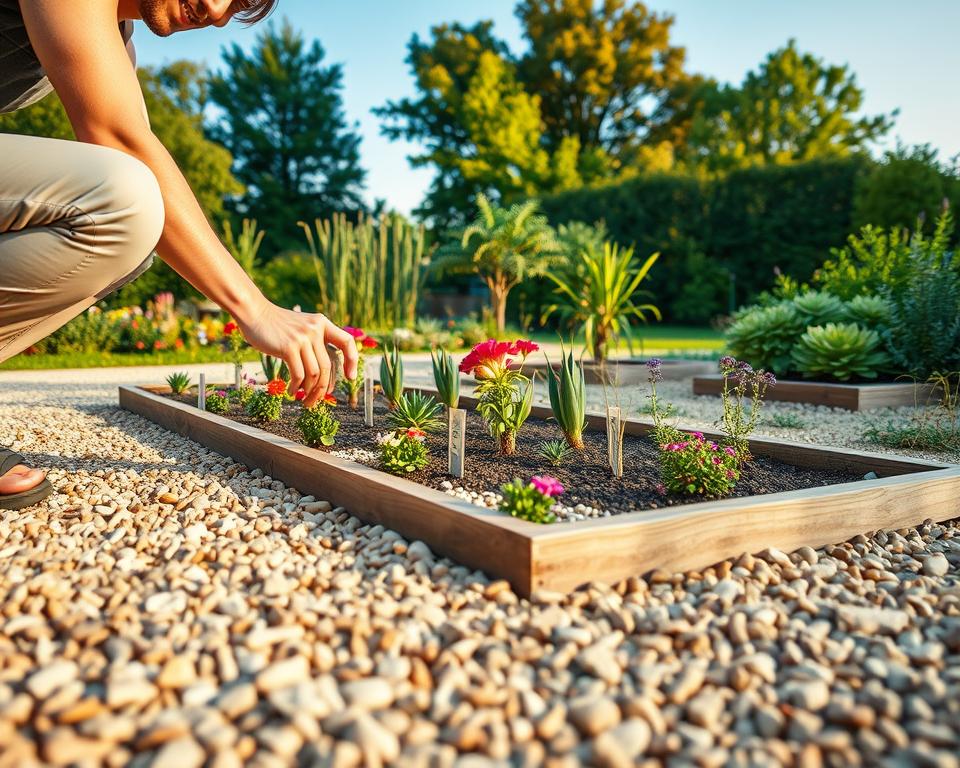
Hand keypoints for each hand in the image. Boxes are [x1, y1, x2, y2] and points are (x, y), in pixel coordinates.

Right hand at [236, 301, 358, 407]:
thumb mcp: (302, 326)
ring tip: (303, 399)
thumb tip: (323, 376)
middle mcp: (315, 329)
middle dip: (323, 388)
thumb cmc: (276, 326)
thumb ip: (314, 342)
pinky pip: (299, 375)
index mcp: (322, 323)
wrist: (254, 313)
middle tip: (316, 401)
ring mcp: (302, 338)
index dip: (352, 361)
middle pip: (327, 367)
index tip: (351, 377)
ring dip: (310, 391)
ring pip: (314, 373)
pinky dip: (296, 387)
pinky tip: (291, 391)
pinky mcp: (288, 347)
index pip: (346, 342)